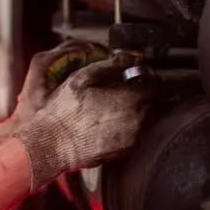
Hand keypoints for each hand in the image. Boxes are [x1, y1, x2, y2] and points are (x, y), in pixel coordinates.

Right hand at [11, 54, 153, 191]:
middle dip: (141, 92)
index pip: (156, 83)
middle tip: (123, 87)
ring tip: (113, 104)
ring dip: (134, 108)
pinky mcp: (124, 151)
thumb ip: (111, 66)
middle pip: (153, 101)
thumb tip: (128, 58)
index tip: (136, 72)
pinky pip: (134, 132)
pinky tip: (107, 120)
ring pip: (144, 117)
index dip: (147, 75)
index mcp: (131, 100)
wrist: (53, 144)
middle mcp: (138, 121)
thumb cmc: (65, 110)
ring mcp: (132, 138)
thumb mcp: (84, 78)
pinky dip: (126, 123)